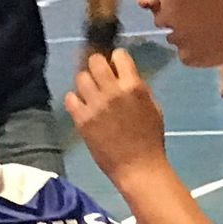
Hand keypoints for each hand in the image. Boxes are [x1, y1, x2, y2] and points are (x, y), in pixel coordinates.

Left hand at [64, 49, 167, 184]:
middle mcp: (113, 91)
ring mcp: (95, 105)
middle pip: (95, 61)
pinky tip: (82, 107)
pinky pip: (70, 98)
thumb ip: (138, 88)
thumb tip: (124, 74)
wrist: (137, 167)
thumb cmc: (150, 139)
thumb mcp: (153, 107)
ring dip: (86, 83)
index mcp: (134, 87)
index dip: (116, 60)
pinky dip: (75, 100)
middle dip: (97, 65)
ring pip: (80, 77)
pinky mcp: (82, 120)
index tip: (115, 68)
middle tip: (99, 77)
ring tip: (90, 94)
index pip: (119, 56)